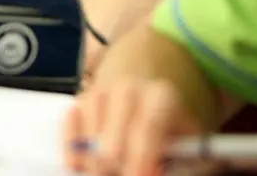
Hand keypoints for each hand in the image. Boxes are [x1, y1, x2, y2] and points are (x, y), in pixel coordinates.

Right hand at [64, 79, 199, 175]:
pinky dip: (75, 155)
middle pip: (112, 138)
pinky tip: (87, 162)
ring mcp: (99, 93)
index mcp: (161, 96)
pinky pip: (69, 135)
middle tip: (123, 174)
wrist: (145, 93)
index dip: (143, 156)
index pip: (149, 126)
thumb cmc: (168, 128)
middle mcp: (127, 89)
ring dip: (97, 164)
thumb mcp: (186, 142)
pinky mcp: (78, 102)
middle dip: (116, 167)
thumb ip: (178, 160)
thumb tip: (157, 172)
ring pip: (88, 141)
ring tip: (113, 168)